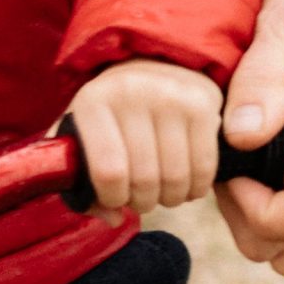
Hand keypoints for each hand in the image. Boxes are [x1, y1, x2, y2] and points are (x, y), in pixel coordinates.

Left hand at [65, 58, 223, 222]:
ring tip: (163, 191)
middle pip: (144, 179)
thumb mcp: (82, 137)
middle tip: (142, 197)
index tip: (116, 197)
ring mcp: (170, 95)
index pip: (108, 172)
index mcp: (92, 102)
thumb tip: (112, 217)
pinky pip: (204, 168)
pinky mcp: (201, 103)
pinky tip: (186, 182)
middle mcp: (130, 92)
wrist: (150, 66)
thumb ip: (79, 182)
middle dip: (143, 201)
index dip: (114, 198)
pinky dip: (196, 188)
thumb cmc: (112, 115)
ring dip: (170, 198)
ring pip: (175, 178)